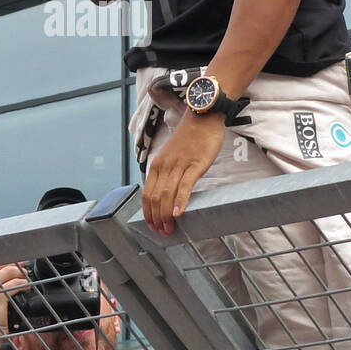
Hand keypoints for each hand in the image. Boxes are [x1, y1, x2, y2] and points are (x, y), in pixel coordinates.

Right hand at [0, 264, 27, 339]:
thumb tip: (10, 267)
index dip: (8, 261)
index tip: (17, 264)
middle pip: (3, 264)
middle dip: (17, 266)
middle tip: (24, 272)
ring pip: (11, 271)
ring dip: (22, 275)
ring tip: (26, 280)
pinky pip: (16, 284)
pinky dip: (25, 284)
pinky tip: (26, 288)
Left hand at [142, 111, 225, 233]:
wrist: (203, 117)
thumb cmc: (191, 138)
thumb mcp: (174, 156)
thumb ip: (169, 173)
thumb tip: (168, 194)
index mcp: (157, 165)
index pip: (147, 194)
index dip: (148, 213)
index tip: (152, 225)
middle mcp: (164, 166)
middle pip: (155, 197)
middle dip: (156, 218)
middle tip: (162, 231)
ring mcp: (179, 165)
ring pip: (166, 194)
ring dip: (165, 215)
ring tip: (170, 228)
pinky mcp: (195, 165)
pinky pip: (184, 186)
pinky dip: (180, 202)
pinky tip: (179, 214)